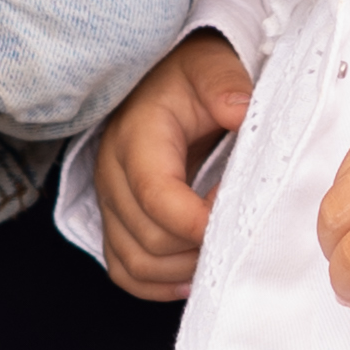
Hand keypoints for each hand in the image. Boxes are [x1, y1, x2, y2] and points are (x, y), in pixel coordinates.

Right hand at [99, 31, 249, 300]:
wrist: (162, 81)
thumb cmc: (189, 78)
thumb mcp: (209, 65)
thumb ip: (224, 83)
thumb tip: (240, 111)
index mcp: (136, 137)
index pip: (156, 196)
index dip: (197, 220)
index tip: (236, 216)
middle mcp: (112, 174)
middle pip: (150, 239)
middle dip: (199, 244)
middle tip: (238, 226)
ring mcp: (110, 202)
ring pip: (137, 263)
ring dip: (183, 269)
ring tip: (220, 249)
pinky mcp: (115, 222)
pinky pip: (126, 271)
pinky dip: (159, 284)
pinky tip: (193, 275)